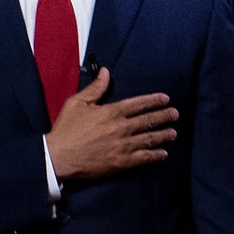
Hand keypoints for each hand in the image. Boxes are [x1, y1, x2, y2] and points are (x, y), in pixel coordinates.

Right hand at [45, 67, 178, 180]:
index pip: (139, 104)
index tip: (166, 99)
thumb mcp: (77, 103)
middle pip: (149, 120)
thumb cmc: (66, 129)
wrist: (57, 157)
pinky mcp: (121, 162)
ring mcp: (123, 145)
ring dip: (164, 135)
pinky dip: (156, 155)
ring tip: (173, 133)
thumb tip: (105, 71)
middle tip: (175, 114)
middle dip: (165, 116)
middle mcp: (122, 127)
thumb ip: (95, 88)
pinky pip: (144, 157)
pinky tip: (163, 154)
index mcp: (113, 112)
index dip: (154, 101)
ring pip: (150, 138)